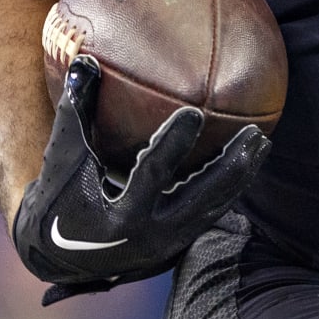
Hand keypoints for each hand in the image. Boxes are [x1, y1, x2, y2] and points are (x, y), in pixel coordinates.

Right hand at [11, 58, 269, 304]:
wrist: (58, 257)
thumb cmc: (57, 198)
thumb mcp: (61, 158)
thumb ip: (75, 111)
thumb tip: (86, 61)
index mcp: (118, 217)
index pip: (151, 176)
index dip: (172, 145)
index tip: (194, 113)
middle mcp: (149, 237)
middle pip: (201, 199)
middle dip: (231, 166)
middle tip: (256, 133)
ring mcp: (167, 246)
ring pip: (213, 208)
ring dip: (239, 176)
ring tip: (261, 142)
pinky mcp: (176, 245)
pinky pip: (210, 213)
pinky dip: (228, 187)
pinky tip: (246, 160)